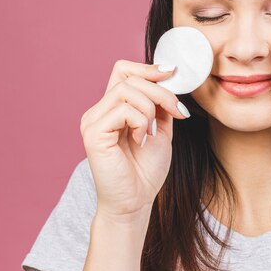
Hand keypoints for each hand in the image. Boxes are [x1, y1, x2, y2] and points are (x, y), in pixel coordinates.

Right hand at [80, 59, 189, 219]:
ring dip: (151, 108)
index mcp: (113, 107)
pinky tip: (141, 140)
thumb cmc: (146, 170)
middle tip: (177, 112)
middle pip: (129, 77)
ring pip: (127, 90)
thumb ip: (161, 105)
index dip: (149, 68)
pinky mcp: (93, 133)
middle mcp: (99, 110)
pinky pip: (123, 110)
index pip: (124, 70)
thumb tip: (169, 78)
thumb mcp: (161, 129)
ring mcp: (93, 121)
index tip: (173, 74)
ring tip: (153, 132)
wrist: (136, 202)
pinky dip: (141, 122)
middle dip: (161, 91)